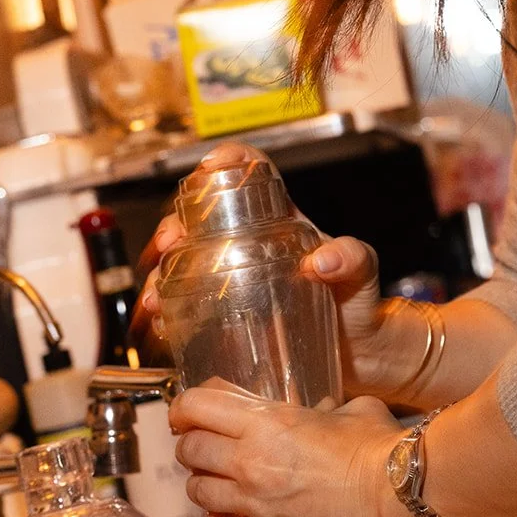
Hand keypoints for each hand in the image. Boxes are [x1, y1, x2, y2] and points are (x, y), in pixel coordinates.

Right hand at [131, 140, 426, 396]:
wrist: (361, 355)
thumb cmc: (360, 303)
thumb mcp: (362, 272)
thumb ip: (352, 259)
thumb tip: (322, 260)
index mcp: (281, 222)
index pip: (250, 174)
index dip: (227, 161)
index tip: (210, 167)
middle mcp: (250, 247)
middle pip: (199, 221)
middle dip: (174, 226)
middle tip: (170, 244)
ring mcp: (234, 282)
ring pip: (182, 265)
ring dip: (159, 274)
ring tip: (155, 296)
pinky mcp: (226, 318)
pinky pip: (185, 308)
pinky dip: (166, 313)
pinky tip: (161, 323)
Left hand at [170, 383, 422, 516]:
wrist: (398, 495)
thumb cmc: (380, 447)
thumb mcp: (351, 409)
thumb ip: (327, 409)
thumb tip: (325, 411)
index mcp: (268, 422)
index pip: (198, 407)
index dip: (185, 405)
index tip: (187, 408)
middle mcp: (253, 461)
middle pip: (190, 450)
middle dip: (192, 443)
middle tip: (204, 440)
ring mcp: (258, 502)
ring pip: (199, 493)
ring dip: (203, 482)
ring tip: (216, 477)